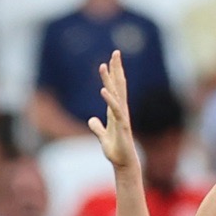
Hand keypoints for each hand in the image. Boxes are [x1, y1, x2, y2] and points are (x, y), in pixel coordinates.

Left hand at [88, 51, 136, 171]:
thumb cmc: (116, 151)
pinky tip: (103, 90)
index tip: (111, 60)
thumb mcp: (103, 137)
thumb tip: (92, 120)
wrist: (123, 164)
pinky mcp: (122, 126)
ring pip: (116, 94)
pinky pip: (115, 110)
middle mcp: (121, 110)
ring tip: (104, 65)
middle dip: (117, 69)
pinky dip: (109, 100)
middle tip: (116, 52)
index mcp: (116, 111)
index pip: (115, 88)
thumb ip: (98, 127)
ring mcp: (122, 117)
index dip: (113, 74)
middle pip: (119, 86)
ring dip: (110, 79)